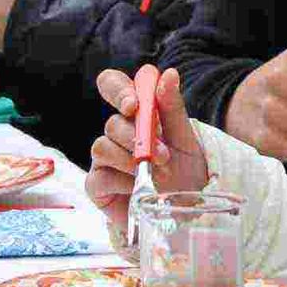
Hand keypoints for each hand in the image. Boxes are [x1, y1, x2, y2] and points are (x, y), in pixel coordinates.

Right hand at [86, 66, 210, 243]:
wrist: (188, 213)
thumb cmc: (186, 172)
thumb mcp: (186, 139)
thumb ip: (173, 108)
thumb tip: (169, 73)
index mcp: (135, 114)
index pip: (112, 85)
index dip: (117, 90)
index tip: (133, 105)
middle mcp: (116, 133)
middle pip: (111, 122)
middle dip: (137, 138)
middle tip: (163, 155)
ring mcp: (104, 159)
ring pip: (101, 146)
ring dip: (129, 160)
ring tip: (154, 175)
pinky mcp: (98, 185)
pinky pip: (99, 176)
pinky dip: (120, 182)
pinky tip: (137, 189)